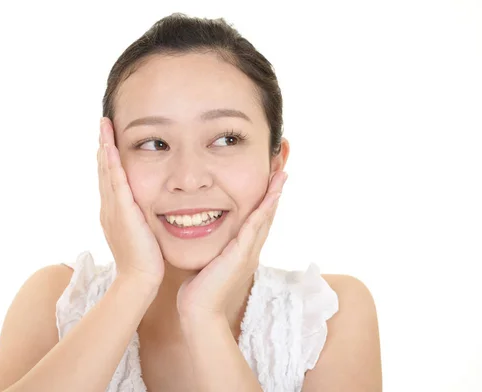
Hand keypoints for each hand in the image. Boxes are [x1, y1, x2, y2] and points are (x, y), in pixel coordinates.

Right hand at [98, 117, 164, 289]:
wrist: (139, 279)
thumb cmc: (146, 260)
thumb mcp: (142, 233)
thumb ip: (143, 218)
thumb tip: (148, 210)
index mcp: (115, 211)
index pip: (111, 178)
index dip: (109, 157)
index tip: (109, 138)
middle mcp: (110, 207)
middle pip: (104, 170)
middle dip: (103, 146)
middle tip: (103, 124)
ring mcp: (113, 209)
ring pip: (107, 171)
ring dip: (105, 147)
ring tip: (104, 126)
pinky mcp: (122, 212)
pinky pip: (116, 182)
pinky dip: (111, 163)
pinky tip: (110, 147)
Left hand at [176, 170, 287, 318]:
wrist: (199, 310)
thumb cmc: (198, 288)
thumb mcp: (208, 261)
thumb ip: (211, 248)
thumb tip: (200, 233)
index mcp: (243, 251)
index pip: (257, 221)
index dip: (265, 201)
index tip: (269, 181)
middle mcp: (250, 250)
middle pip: (267, 216)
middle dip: (274, 193)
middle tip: (282, 171)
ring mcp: (248, 253)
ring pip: (265, 218)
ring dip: (274, 196)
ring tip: (282, 176)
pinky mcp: (241, 255)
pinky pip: (255, 227)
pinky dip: (264, 210)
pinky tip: (270, 196)